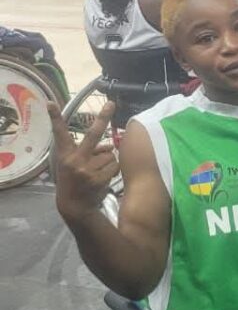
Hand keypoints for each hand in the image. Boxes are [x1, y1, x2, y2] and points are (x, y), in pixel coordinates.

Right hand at [49, 102, 118, 218]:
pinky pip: (114, 166)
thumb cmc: (74, 181)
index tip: (50, 103)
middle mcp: (75, 160)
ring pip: (110, 154)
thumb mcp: (73, 165)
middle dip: (103, 118)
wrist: (75, 206)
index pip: (60, 134)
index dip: (55, 119)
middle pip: (92, 135)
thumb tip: (111, 145)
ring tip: (98, 172)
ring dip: (108, 161)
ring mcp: (87, 169)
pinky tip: (103, 179)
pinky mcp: (99, 178)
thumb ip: (88, 153)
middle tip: (111, 103)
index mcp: (65, 155)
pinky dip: (112, 171)